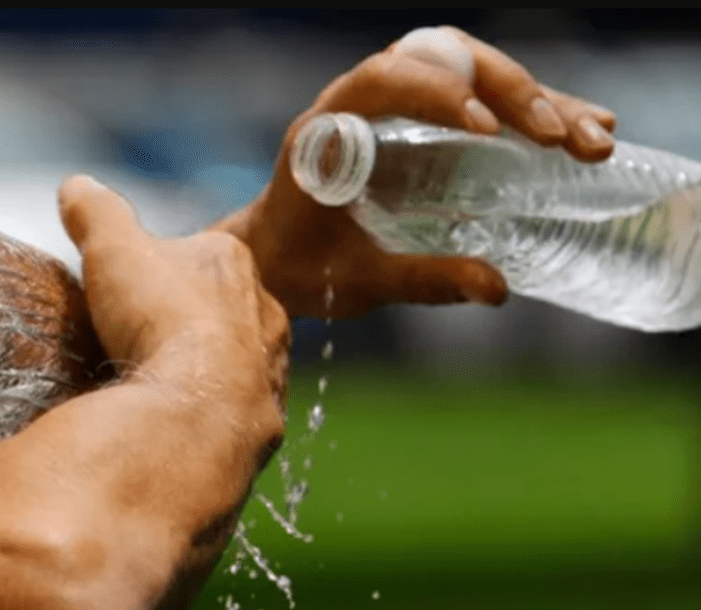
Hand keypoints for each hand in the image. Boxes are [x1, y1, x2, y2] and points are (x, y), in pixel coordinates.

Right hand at [59, 175, 288, 413]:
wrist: (201, 405)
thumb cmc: (161, 317)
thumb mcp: (112, 249)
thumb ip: (95, 212)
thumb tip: (75, 185)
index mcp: (231, 260)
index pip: (200, 253)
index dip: (165, 266)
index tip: (136, 286)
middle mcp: (265, 310)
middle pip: (223, 307)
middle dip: (192, 318)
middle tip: (148, 338)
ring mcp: (272, 367)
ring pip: (239, 359)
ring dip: (209, 367)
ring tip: (166, 383)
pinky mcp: (268, 418)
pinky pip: (240, 408)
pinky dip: (214, 410)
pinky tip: (185, 419)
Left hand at [224, 25, 618, 318]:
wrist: (272, 264)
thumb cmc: (300, 269)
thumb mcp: (356, 280)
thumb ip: (420, 280)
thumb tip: (497, 288)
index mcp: (327, 126)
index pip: (385, 79)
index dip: (437, 94)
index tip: (484, 129)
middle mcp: (365, 100)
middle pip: (448, 63)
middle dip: (513, 94)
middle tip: (562, 138)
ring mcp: (403, 106)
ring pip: (478, 76)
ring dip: (541, 102)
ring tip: (596, 139)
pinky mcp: (430, 125)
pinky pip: (488, 102)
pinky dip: (536, 116)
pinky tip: (586, 136)